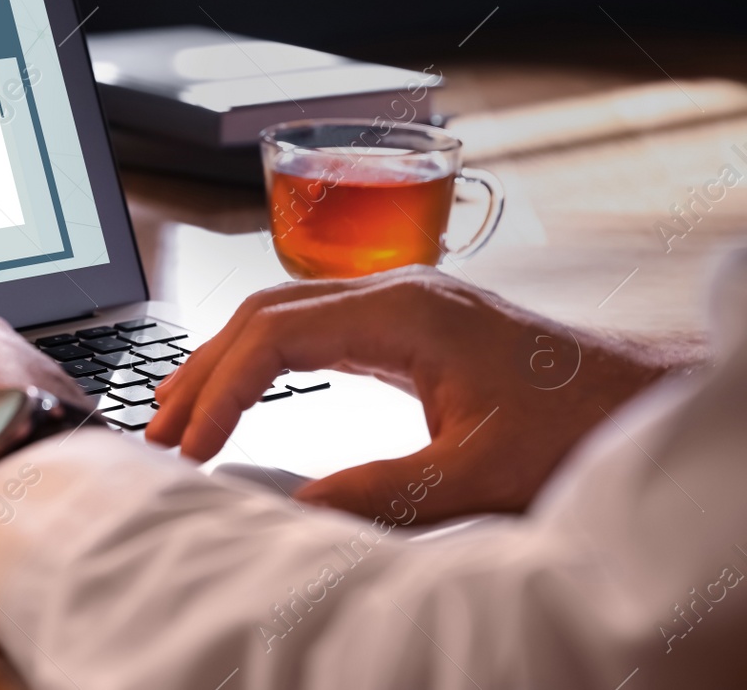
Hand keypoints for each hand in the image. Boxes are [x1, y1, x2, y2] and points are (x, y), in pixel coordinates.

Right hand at [146, 267, 691, 520]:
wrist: (641, 399)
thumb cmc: (577, 427)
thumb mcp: (479, 474)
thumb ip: (382, 491)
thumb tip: (295, 510)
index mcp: (406, 312)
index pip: (275, 333)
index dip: (221, 390)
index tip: (189, 443)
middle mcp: (395, 292)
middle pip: (264, 310)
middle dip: (204, 370)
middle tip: (161, 431)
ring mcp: (401, 301)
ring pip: (282, 311)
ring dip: (227, 360)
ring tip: (182, 412)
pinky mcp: (409, 323)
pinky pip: (313, 324)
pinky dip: (265, 358)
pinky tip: (247, 390)